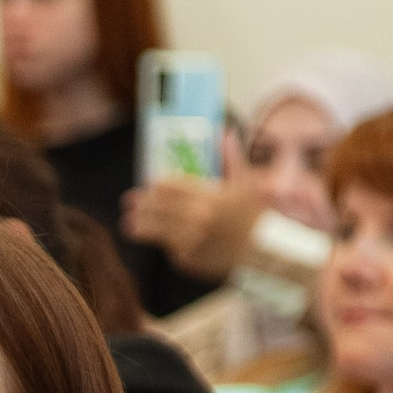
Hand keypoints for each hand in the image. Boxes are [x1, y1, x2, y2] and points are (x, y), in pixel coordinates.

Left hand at [119, 166, 263, 282]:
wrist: (264, 254)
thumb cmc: (256, 216)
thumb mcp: (246, 183)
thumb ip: (231, 158)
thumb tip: (224, 132)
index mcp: (208, 198)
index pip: (172, 188)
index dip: (157, 185)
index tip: (149, 184)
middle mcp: (196, 220)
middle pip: (160, 209)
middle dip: (142, 205)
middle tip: (129, 203)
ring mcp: (191, 242)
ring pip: (159, 231)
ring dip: (141, 227)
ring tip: (129, 225)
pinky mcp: (189, 260)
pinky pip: (172, 249)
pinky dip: (166, 244)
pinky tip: (160, 240)